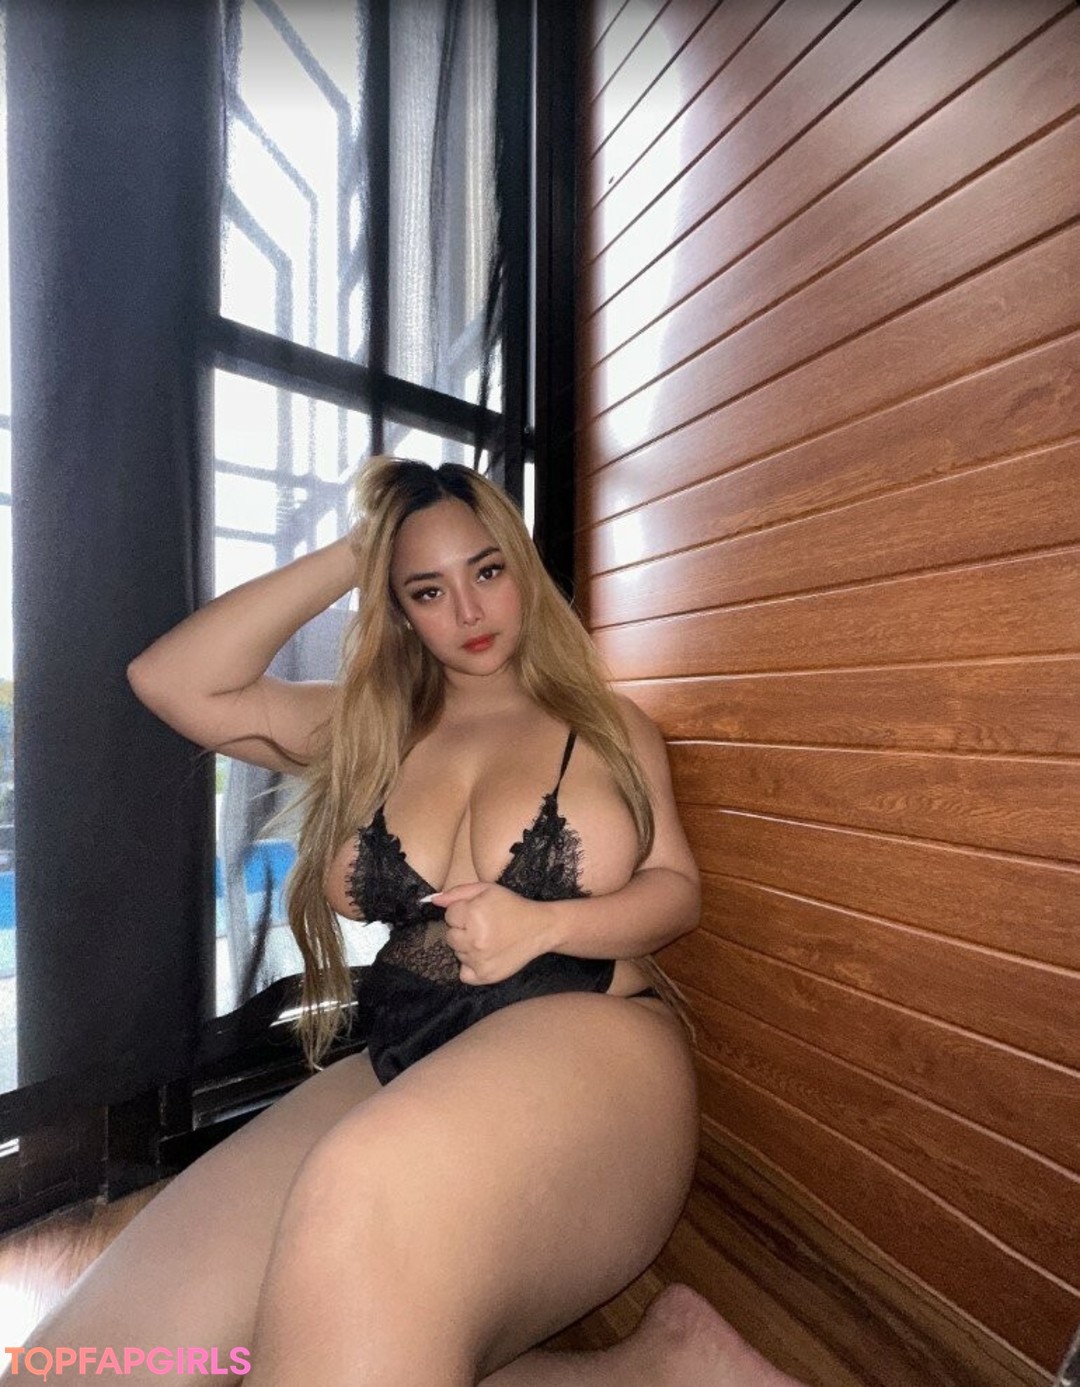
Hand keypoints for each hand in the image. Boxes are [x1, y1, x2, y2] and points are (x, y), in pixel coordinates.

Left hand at [424, 881, 547, 984]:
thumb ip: (457, 893)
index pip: (449, 915)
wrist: (539, 928)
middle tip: (483, 926)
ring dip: (468, 947)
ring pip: (457, 953)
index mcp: (473, 914)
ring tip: (489, 940)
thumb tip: (434, 900)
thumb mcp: (487, 890)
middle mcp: (474, 939)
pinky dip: (471, 967)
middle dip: (463, 930)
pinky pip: (463, 974)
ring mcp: (479, 960)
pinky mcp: (485, 976)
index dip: (463, 912)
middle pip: (450, 936)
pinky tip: (485, 956)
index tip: (479, 912)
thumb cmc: (512, 906)